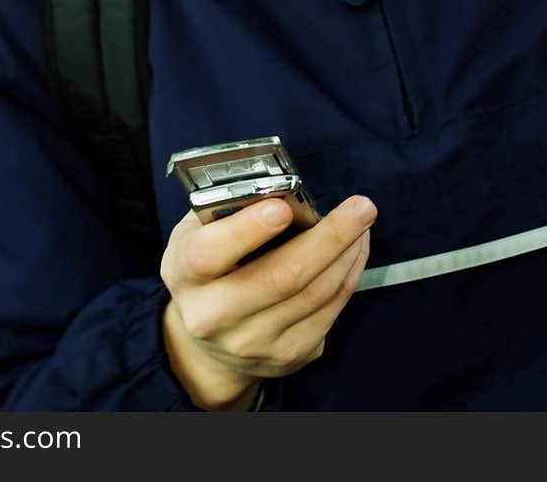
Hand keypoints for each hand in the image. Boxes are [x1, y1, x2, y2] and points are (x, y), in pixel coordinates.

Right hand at [160, 193, 375, 409]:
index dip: (246, 231)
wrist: (206, 343)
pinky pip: (328, 312)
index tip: (282, 207)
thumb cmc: (208, 265)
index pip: (209, 255)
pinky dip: (348, 275)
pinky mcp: (287, 357)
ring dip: (346, 253)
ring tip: (362, 221)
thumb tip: (283, 190)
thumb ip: (228, 209)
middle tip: (361, 207)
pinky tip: (355, 248)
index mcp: (184, 274)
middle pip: (279, 279)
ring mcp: (252, 343)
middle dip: (327, 240)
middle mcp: (214, 316)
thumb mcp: (198, 232)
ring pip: (313, 296)